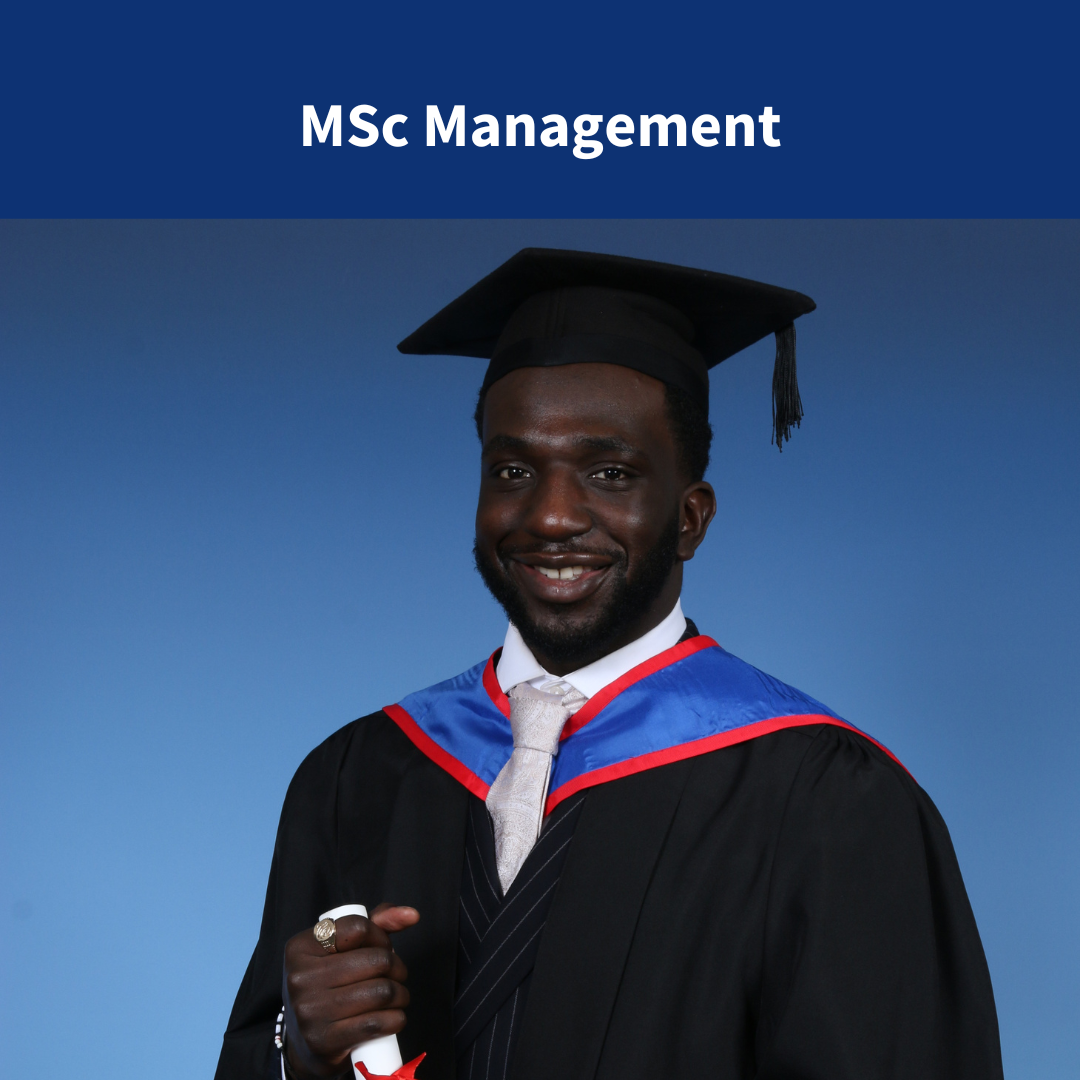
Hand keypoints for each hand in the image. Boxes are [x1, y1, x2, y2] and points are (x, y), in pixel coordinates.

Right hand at [283, 904, 419, 1079]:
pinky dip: (396, 1019)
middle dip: (397, 967)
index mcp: (301, 947)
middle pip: (377, 960)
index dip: (381, 936)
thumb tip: (412, 915)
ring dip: (401, 994)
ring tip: (397, 996)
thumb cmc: (330, 984)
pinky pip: (377, 1023)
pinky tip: (393, 1016)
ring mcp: (310, 1011)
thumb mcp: (343, 948)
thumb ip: (377, 922)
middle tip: (395, 976)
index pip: (359, 927)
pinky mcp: (323, 1041)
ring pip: (382, 992)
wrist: (304, 1042)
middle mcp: (300, 977)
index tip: (382, 948)